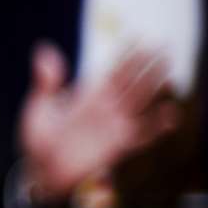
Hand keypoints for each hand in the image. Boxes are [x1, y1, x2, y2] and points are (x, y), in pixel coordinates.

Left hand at [18, 42, 179, 205]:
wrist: (41, 171)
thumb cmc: (37, 139)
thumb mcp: (38, 107)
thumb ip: (45, 81)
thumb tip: (43, 48)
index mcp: (87, 96)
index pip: (112, 71)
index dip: (126, 55)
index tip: (139, 37)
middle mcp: (104, 109)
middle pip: (131, 82)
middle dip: (147, 65)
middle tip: (164, 45)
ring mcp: (112, 127)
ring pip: (139, 103)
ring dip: (155, 89)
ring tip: (171, 74)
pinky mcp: (116, 147)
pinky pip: (141, 135)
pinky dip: (156, 126)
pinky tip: (170, 115)